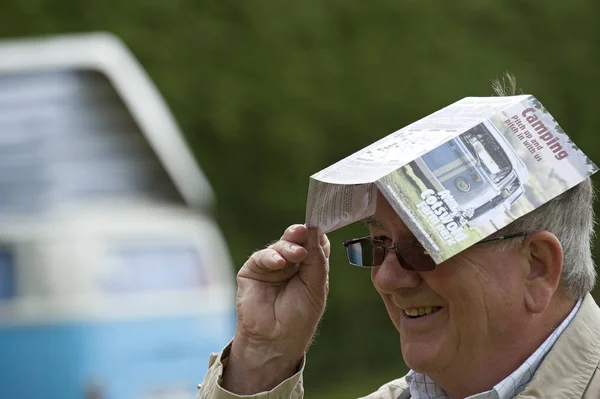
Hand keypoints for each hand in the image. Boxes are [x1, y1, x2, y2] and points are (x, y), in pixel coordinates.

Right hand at [222, 224, 329, 393]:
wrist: (276, 340)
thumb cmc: (299, 318)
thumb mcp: (316, 287)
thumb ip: (317, 259)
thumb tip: (316, 231)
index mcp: (309, 266)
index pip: (315, 242)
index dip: (317, 233)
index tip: (321, 223)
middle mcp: (291, 263)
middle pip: (297, 240)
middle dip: (301, 234)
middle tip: (305, 232)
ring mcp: (272, 266)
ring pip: (281, 245)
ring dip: (289, 247)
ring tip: (297, 254)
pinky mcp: (252, 271)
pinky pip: (261, 257)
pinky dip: (270, 257)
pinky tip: (278, 262)